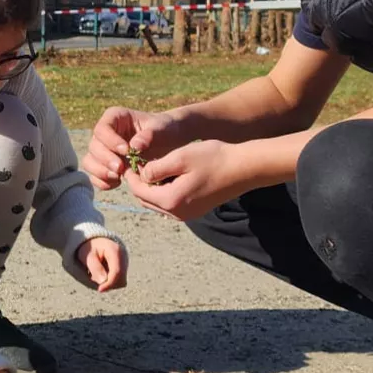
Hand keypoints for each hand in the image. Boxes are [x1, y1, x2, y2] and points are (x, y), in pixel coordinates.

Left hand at [76, 236, 126, 291]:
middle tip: (93, 278)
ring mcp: (125, 263)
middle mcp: (124, 257)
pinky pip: (120, 281)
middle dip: (108, 284)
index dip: (109, 283)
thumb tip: (103, 281)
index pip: (117, 272)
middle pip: (121, 279)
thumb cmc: (90, 248)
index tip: (99, 289)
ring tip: (97, 274)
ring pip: (121, 282)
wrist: (95, 242)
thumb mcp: (88, 256)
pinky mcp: (124, 269)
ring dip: (109, 284)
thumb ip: (95, 267)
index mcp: (115, 251)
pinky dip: (111, 282)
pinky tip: (102, 275)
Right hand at [83, 106, 178, 189]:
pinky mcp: (104, 166)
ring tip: (118, 177)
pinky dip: (102, 182)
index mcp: (115, 117)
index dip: (110, 141)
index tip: (126, 151)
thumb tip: (134, 146)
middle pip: (93, 146)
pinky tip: (117, 183)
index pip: (102, 128)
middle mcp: (105, 133)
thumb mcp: (162, 128)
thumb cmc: (164, 131)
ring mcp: (103, 151)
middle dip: (105, 159)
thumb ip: (150, 135)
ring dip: (100, 172)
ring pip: (89, 161)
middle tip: (121, 168)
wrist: (169, 143)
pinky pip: (94, 176)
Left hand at [127, 138, 255, 221]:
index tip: (129, 160)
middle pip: (145, 200)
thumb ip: (156, 167)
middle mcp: (177, 213)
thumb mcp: (180, 157)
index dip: (131, 175)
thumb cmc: (213, 158)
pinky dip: (164, 192)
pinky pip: (170, 204)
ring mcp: (186, 215)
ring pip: (157, 203)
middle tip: (139, 164)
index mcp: (171, 200)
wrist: (243, 169)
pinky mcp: (194, 211)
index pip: (139, 191)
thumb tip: (141, 174)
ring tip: (153, 168)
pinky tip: (169, 176)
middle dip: (139, 183)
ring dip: (151, 188)